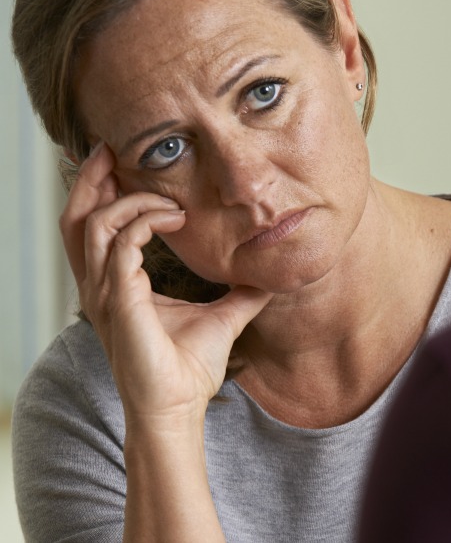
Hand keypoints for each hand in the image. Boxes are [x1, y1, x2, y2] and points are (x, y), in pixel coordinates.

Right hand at [59, 142, 272, 425]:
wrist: (180, 407)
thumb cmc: (189, 368)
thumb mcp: (222, 317)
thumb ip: (241, 293)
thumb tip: (269, 276)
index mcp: (116, 284)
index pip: (93, 227)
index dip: (103, 192)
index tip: (125, 165)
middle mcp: (102, 284)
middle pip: (76, 218)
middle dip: (90, 179)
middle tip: (111, 149)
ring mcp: (106, 293)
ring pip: (91, 224)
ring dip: (124, 197)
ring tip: (159, 187)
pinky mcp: (120, 301)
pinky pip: (121, 244)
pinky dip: (143, 221)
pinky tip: (176, 215)